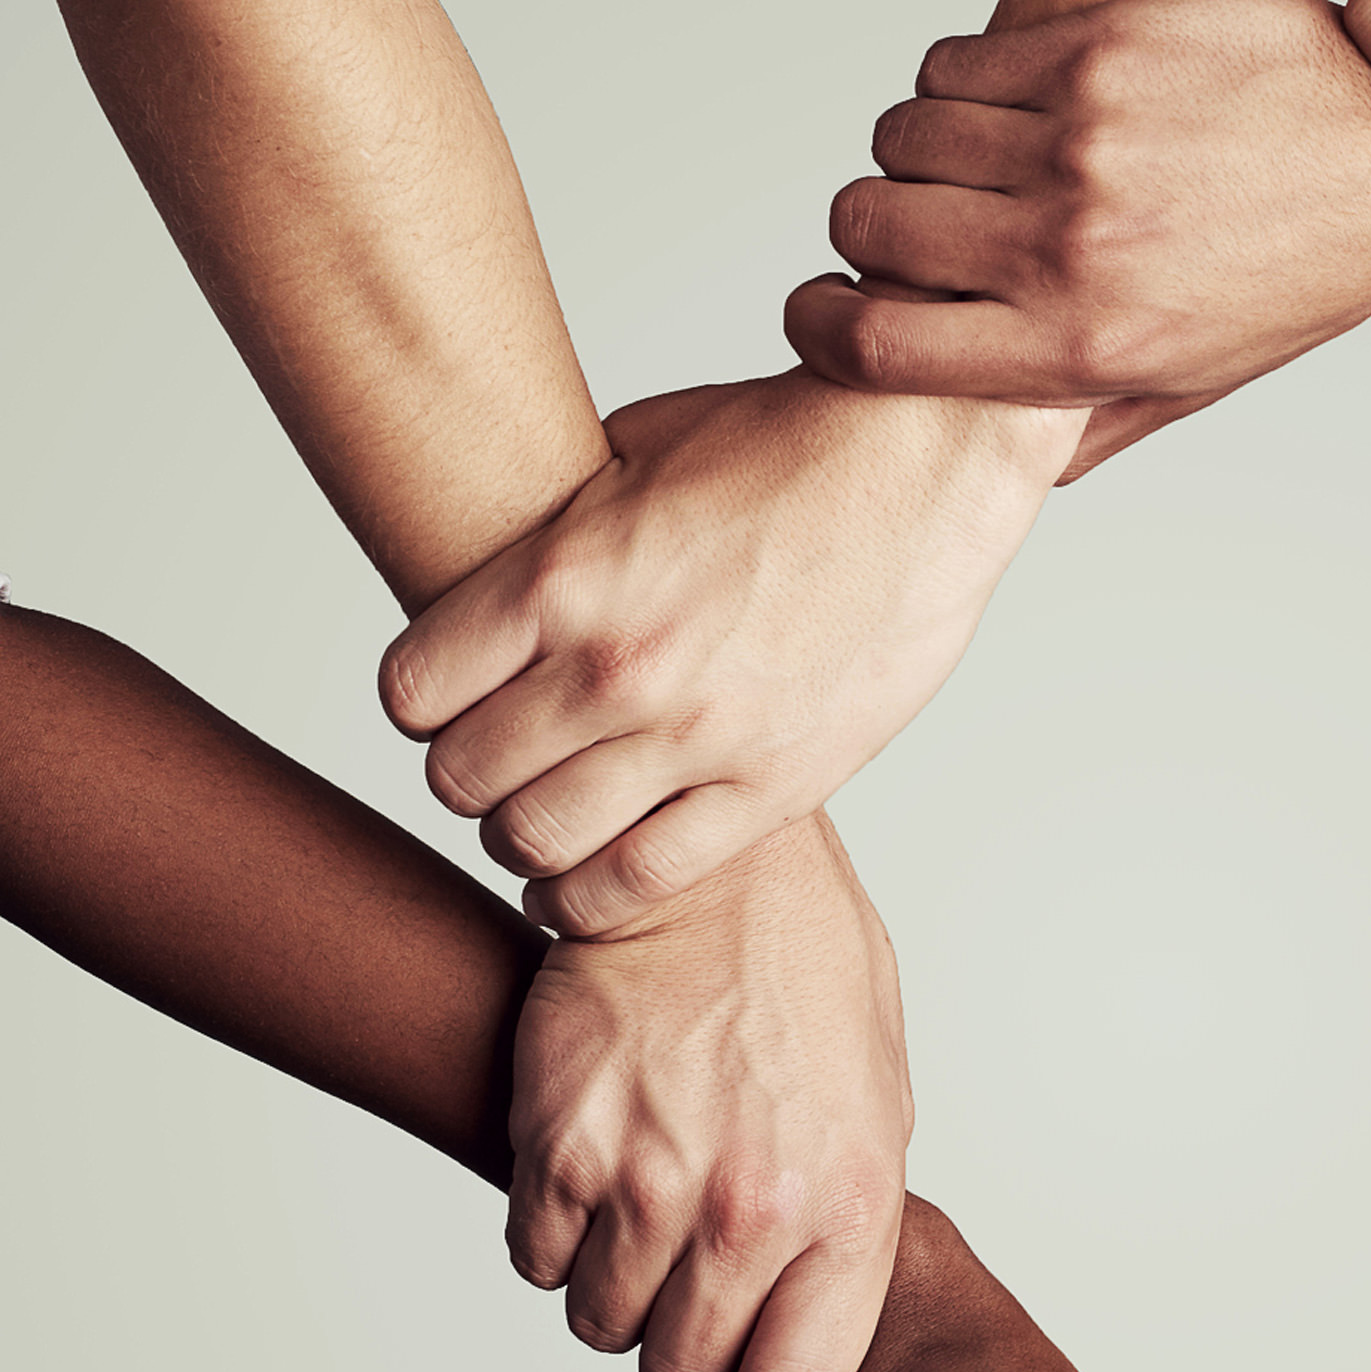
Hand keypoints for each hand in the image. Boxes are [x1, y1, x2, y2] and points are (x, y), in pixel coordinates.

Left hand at [379, 371, 1077, 934]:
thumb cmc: (787, 446)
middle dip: (468, 778)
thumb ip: (555, 529)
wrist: (926, 469)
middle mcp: (617, 667)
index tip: (452, 704)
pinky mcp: (772, 786)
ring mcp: (697, 736)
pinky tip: (599, 874)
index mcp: (562, 577)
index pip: (411, 693)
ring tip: (547, 823)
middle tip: (502, 769)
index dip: (423, 704)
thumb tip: (496, 565)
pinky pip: (643, 879)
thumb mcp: (633, 452)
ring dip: (526, 840)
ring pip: (538, 841)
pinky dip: (598, 894)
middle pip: (462, 779)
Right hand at [508, 812, 909, 1371]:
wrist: (713, 873)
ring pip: (601, 1325)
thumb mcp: (878, 1108)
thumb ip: (848, 1228)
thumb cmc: (808, 982)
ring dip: (618, 1292)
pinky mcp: (558, 1145)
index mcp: (848, 1210)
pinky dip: (557, 1239)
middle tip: (692, 1292)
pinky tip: (596, 1176)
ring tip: (648, 1217)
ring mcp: (648, 1182)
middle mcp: (749, 1211)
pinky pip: (538, 1259)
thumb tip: (817, 1325)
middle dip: (684, 1352)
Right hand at [788, 0, 1370, 479]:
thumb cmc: (1304, 267)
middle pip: (866, 216)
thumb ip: (1077, 419)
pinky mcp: (1099, 31)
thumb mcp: (1196, 377)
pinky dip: (991, 67)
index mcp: (1081, 342)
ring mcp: (1080, 124)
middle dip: (884, 222)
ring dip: (939, 138)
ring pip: (911, 120)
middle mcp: (1068, 236)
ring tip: (1009, 155)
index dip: (820, 325)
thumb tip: (982, 460)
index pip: (868, 340)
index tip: (826, 310)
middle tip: (940, 223)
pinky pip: (974, 44)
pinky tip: (1052, 92)